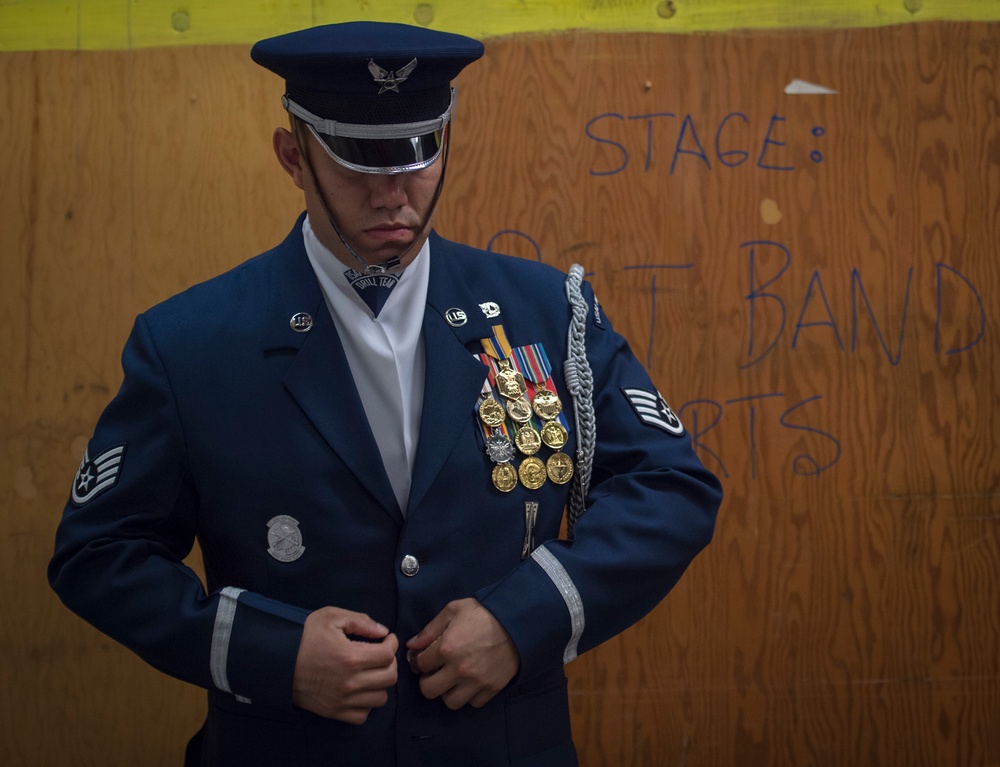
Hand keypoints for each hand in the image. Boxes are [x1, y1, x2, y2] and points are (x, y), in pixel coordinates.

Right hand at [292, 607, 397, 723]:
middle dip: (390, 662)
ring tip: (371, 672)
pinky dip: (366, 703)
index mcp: (351, 657)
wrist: (277, 663)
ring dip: (380, 683)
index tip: (387, 639)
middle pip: (390, 677)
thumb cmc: (305, 637)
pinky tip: (360, 689)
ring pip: (380, 698)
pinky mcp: (334, 712)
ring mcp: (342, 700)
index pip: (388, 655)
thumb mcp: (330, 617)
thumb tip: (382, 632)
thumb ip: (361, 621)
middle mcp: (350, 682)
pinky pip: (363, 715)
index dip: (392, 644)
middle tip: (381, 654)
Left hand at [406, 598, 519, 709]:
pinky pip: (474, 703)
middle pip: (429, 690)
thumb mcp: (453, 610)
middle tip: (435, 672)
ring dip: (448, 691)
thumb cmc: (483, 613)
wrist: (517, 620)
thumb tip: (412, 645)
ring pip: (450, 702)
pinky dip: (470, 695)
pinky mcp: (492, 688)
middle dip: (428, 681)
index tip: (424, 658)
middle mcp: (459, 669)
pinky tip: (470, 682)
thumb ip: (430, 629)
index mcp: (446, 648)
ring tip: (453, 679)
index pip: (420, 665)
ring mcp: (476, 682)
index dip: (419, 660)